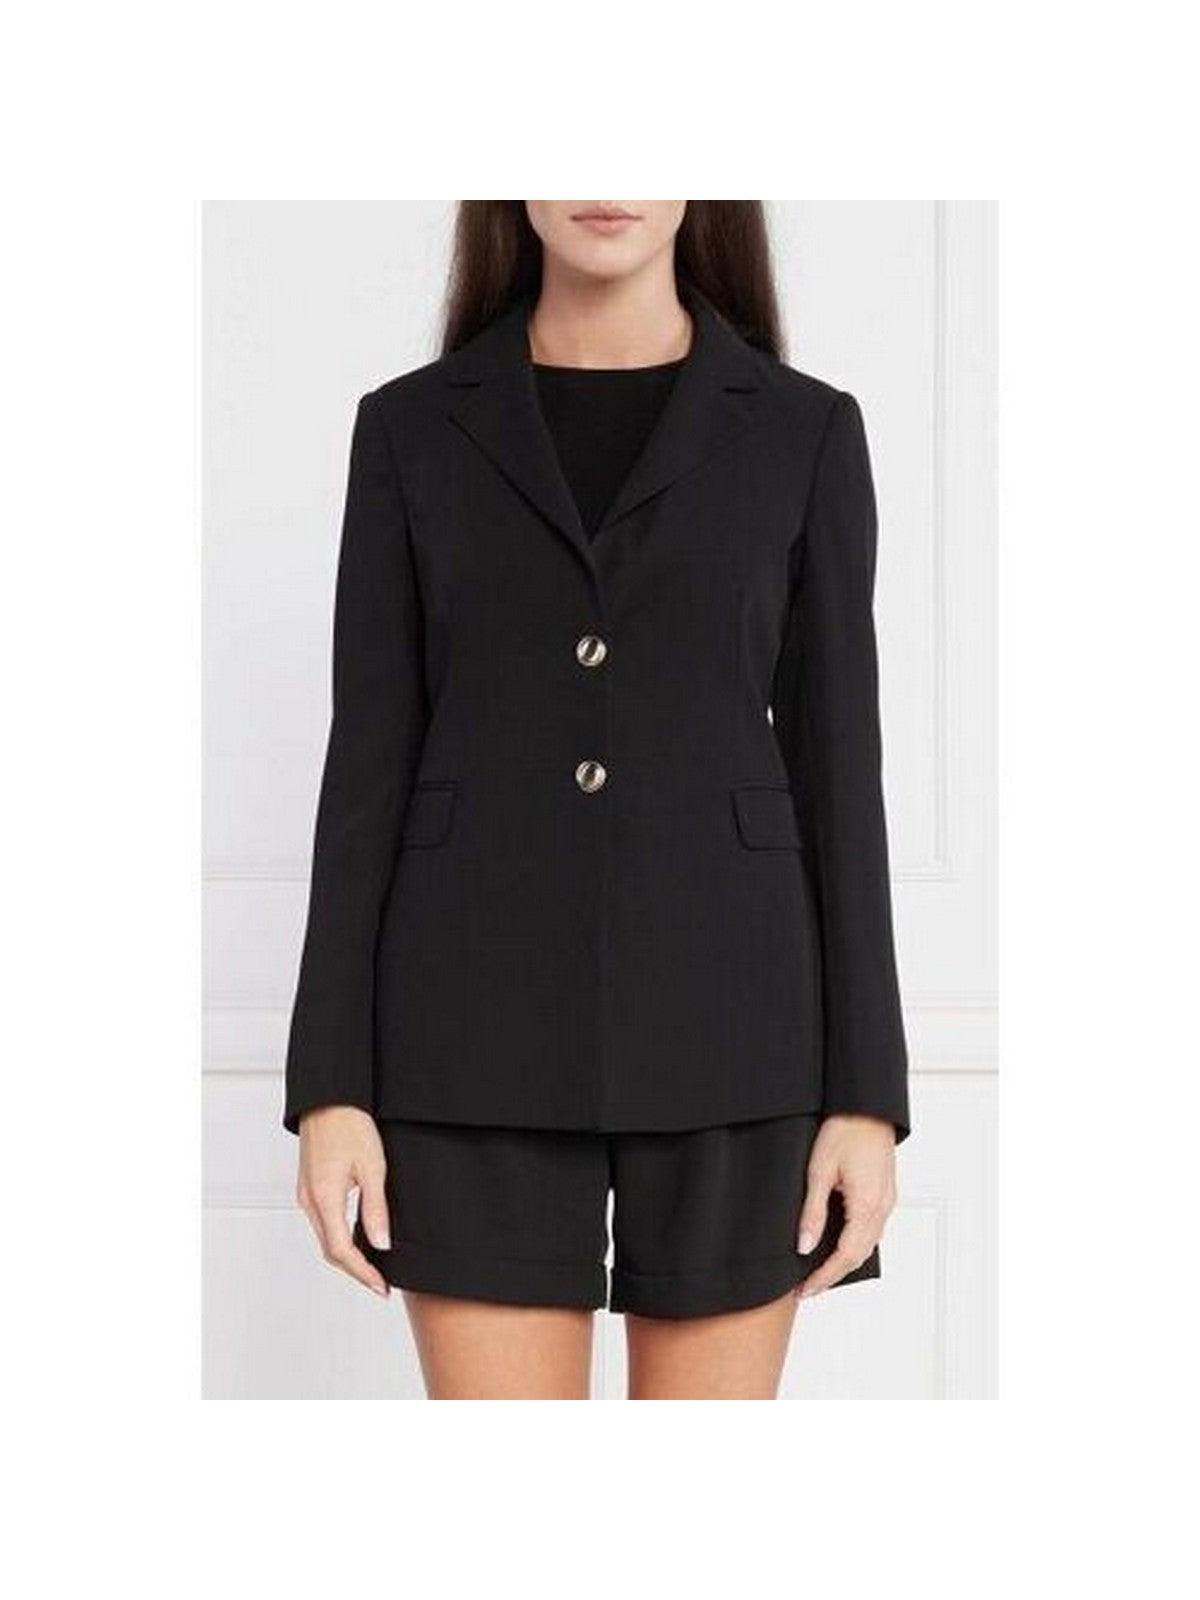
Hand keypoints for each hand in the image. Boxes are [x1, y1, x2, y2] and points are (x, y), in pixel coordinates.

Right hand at [297, 1106, 390, 1296]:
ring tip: (374, 1266)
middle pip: (330, 1250)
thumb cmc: (351, 1125)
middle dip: (356, 1271)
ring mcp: (306, 1194)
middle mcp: (309, 1200)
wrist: (329, 1097)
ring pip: (325, 1237)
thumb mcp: (373, 1167)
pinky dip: (339, 1237)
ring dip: (347, 1256)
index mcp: (324, 1198)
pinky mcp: (309, 1186)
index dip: (363, 1273)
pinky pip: (323, 1222)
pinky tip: (357, 1238)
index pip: (342, 1251)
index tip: (381, 1287)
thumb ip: (375, 1209)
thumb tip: (381, 1245)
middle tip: (380, 1283)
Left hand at [796, 1113, 895, 1298]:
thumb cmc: (844, 1131)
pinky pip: (872, 1229)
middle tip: (807, 1287)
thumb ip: (812, 1213)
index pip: (845, 1256)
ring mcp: (887, 1201)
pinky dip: (854, 1244)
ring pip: (867, 1244)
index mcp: (867, 1205)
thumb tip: (804, 1246)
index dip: (824, 1277)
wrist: (866, 1106)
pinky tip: (836, 1244)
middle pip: (859, 1255)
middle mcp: (882, 1208)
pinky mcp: (885, 1194)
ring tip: (818, 1270)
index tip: (806, 1290)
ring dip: (844, 1261)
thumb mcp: (819, 1172)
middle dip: (833, 1275)